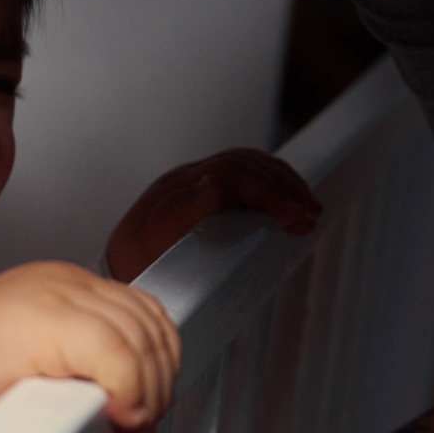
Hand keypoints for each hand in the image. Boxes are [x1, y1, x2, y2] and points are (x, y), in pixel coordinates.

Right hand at [0, 260, 180, 432]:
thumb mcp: (35, 360)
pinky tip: (116, 416)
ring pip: (141, 341)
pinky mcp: (51, 320)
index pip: (144, 314)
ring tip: (126, 428)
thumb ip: (82, 360)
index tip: (145, 407)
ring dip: (147, 394)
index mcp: (65, 286)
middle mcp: (66, 282)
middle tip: (139, 426)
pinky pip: (119, 355)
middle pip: (150, 327)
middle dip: (158, 384)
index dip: (159, 364)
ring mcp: (59, 295)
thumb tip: (131, 396)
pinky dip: (130, 391)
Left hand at [108, 148, 321, 281]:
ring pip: (252, 166)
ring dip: (286, 185)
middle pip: (242, 168)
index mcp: (171, 195)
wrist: (122, 266)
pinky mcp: (216, 189)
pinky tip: (299, 205)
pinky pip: (253, 174)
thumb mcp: (142, 253)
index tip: (286, 212)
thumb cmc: (136, 266)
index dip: (258, 190)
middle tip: (306, 220)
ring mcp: (202, 180)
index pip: (222, 177)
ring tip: (311, 212)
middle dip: (279, 191)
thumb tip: (210, 185)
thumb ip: (172, 219)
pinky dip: (280, 185)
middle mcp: (187, 180)